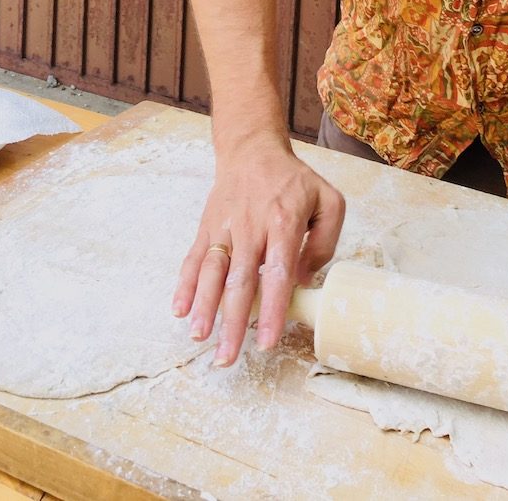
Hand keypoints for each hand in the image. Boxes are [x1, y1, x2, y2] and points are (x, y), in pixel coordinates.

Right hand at [172, 132, 344, 366]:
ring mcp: (225, 227)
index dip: (271, 309)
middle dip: (232, 322)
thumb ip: (324, 242)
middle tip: (227, 357)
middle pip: (239, 281)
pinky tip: (179, 309)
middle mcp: (250, 226)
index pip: (275, 273)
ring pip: (212, 271)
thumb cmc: (293, 181)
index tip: (265, 341)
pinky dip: (185, 284)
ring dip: (204, 306)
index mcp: (282, 222)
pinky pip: (194, 258)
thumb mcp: (328, 201)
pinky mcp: (207, 227)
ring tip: (199, 337)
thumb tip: (303, 280)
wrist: (252, 150)